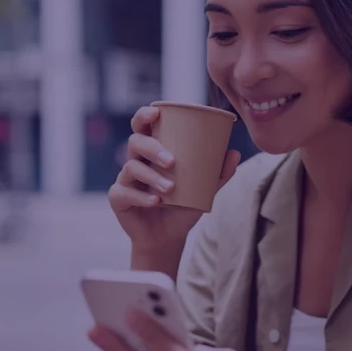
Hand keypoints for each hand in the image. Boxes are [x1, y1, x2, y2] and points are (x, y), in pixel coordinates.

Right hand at [108, 106, 240, 248]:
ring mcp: (125, 179)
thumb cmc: (184, 207)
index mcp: (152, 151)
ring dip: (152, 176)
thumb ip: (218, 174)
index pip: (143, 126)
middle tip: (172, 161)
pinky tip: (155, 201)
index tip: (156, 113)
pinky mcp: (118, 199)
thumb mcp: (204, 190)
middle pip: (136, 142)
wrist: (169, 237)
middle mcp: (136, 161)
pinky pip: (124, 193)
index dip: (144, 116)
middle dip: (153, 148)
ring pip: (132, 167)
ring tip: (171, 188)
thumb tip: (234, 152)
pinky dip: (141, 197)